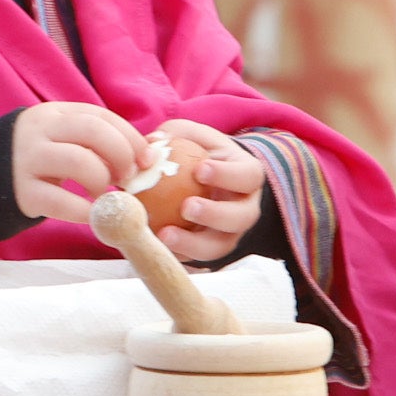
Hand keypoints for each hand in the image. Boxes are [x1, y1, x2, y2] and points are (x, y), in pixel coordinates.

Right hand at [11, 101, 148, 226]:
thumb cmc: (39, 159)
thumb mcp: (61, 138)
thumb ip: (95, 140)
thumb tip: (147, 155)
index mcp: (55, 113)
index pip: (101, 116)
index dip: (131, 137)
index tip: (147, 160)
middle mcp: (40, 131)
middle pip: (93, 132)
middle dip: (121, 155)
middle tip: (127, 178)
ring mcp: (28, 160)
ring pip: (79, 162)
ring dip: (102, 180)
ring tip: (102, 193)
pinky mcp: (22, 192)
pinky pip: (61, 201)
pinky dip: (85, 210)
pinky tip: (92, 214)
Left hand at [151, 118, 263, 262]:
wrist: (204, 181)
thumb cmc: (198, 154)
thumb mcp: (189, 136)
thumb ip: (172, 135)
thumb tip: (149, 150)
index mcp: (247, 175)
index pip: (247, 176)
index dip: (227, 175)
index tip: (199, 170)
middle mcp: (245, 208)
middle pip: (241, 217)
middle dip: (215, 214)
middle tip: (186, 207)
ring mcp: (230, 233)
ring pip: (221, 245)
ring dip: (194, 243)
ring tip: (165, 234)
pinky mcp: (210, 251)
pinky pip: (197, 260)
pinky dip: (178, 255)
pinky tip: (155, 246)